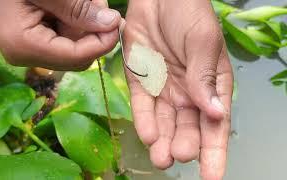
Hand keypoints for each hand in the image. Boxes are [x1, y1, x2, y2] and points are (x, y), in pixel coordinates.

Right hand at [0, 0, 120, 69]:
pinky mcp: (35, 42)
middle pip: (78, 57)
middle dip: (93, 32)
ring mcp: (31, 50)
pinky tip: (73, 5)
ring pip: (75, 48)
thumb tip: (111, 24)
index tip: (118, 22)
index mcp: (25, 47)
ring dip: (86, 24)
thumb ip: (78, 8)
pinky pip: (65, 39)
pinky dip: (75, 22)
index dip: (102, 43)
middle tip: (97, 3)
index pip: (76, 57)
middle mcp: (27, 56)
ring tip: (84, 0)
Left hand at [123, 0, 232, 178]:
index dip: (215, 152)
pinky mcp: (140, 82)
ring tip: (160, 157)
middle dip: (184, 146)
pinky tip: (147, 135)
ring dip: (163, 142)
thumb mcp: (202, 42)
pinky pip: (142, 107)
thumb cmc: (187, 13)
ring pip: (165, 124)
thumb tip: (217, 112)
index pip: (215, 125)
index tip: (212, 176)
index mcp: (210, 86)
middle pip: (188, 129)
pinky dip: (144, 122)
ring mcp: (163, 89)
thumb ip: (205, 77)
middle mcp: (187, 93)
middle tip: (177, 156)